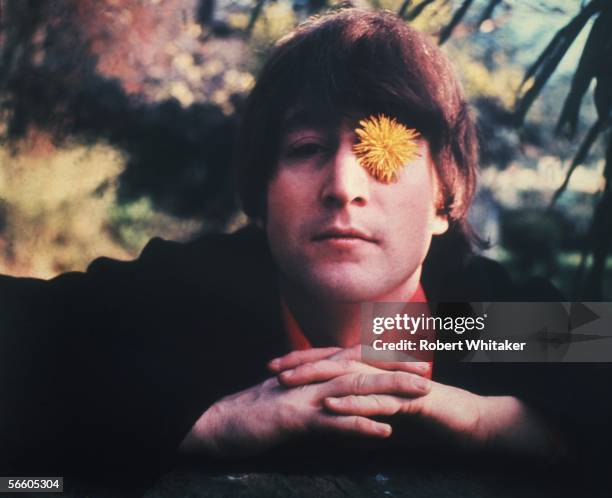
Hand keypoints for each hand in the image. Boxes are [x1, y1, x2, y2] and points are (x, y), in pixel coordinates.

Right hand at [179, 369, 429, 458]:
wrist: (220, 422)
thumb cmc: (253, 415)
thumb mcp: (290, 405)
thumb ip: (317, 405)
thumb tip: (341, 415)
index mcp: (312, 375)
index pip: (355, 363)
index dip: (385, 362)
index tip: (414, 365)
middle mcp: (313, 380)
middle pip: (363, 370)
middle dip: (398, 371)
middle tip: (429, 373)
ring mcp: (306, 397)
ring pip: (356, 390)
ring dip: (391, 391)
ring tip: (421, 394)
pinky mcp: (297, 418)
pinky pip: (334, 422)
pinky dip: (361, 425)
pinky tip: (385, 431)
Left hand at [269, 347, 562, 458]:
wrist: (470, 422)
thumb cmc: (428, 418)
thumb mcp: (388, 412)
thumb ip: (361, 409)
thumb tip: (336, 416)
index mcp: (376, 370)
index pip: (334, 361)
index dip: (304, 361)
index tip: (273, 366)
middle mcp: (383, 369)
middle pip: (337, 361)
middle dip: (302, 363)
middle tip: (271, 367)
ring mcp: (397, 381)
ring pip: (352, 376)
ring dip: (318, 378)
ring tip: (289, 382)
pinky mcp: (412, 398)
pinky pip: (378, 400)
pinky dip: (353, 403)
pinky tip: (331, 406)